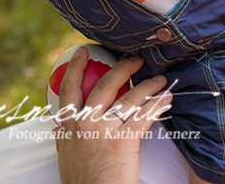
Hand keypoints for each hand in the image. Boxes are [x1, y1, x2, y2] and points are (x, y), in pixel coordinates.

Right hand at [55, 48, 172, 183]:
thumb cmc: (81, 182)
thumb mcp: (64, 156)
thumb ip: (62, 139)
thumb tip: (58, 128)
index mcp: (68, 125)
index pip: (68, 88)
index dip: (75, 67)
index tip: (82, 52)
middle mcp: (84, 122)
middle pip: (103, 85)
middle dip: (120, 68)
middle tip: (133, 58)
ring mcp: (103, 129)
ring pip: (127, 98)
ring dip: (146, 85)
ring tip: (158, 78)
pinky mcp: (123, 140)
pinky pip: (144, 116)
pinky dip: (157, 105)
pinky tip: (166, 98)